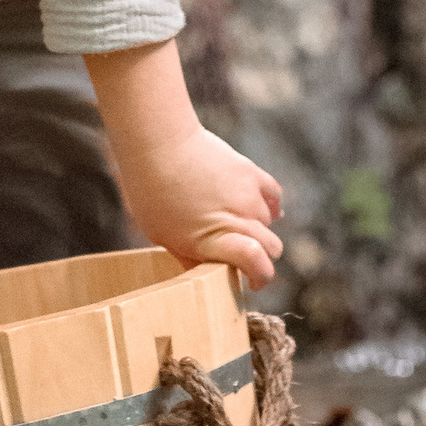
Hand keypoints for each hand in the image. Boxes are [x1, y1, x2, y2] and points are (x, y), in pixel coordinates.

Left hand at [112, 124, 284, 288]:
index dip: (260, 277)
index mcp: (214, 240)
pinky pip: (274, 195)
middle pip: (273, 248)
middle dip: (263, 259)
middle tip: (244, 259)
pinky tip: (257, 206)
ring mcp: (248, 195)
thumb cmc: (151, 192)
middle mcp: (238, 219)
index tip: (251, 282)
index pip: (259, 266)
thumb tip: (203, 275)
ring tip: (237, 225)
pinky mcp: (252, 172)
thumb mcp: (162, 236)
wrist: (159, 143)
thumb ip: (189, 257)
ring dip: (259, 229)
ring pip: (270, 223)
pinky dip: (270, 205)